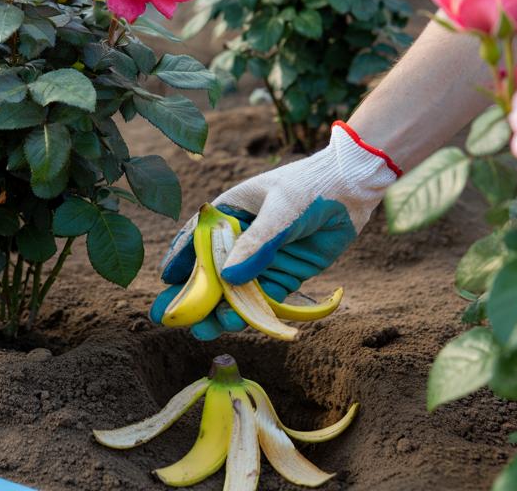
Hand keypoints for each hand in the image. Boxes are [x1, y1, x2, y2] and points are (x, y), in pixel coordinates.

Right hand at [151, 122, 399, 339]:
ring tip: (204, 330)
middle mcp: (242, 237)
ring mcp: (264, 256)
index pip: (197, 238)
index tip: (165, 283)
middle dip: (194, 296)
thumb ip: (257, 244)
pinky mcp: (286, 272)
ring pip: (237, 289)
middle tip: (173, 319)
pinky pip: (265, 297)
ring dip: (221, 309)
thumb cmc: (309, 187)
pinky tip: (238, 324)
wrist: (351, 188)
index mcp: (230, 211)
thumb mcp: (280, 210)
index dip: (180, 261)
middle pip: (212, 270)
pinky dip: (252, 313)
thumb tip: (228, 278)